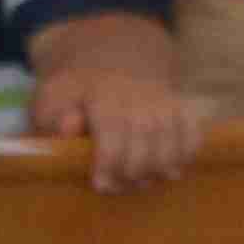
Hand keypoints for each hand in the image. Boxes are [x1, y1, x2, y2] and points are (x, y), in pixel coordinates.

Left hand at [22, 11, 198, 191]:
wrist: (109, 58)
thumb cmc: (75, 92)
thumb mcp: (51, 99)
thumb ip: (53, 116)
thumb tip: (70, 127)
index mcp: (101, 93)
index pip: (112, 128)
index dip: (109, 161)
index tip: (100, 183)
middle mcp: (137, 94)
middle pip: (145, 140)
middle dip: (133, 171)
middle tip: (118, 186)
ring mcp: (163, 100)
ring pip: (171, 141)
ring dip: (158, 169)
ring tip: (142, 181)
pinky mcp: (181, 106)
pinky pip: (193, 133)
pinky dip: (185, 155)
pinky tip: (169, 169)